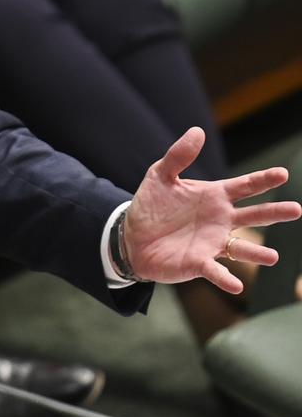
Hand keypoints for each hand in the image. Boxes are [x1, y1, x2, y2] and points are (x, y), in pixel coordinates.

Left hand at [124, 127, 301, 293]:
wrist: (132, 236)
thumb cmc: (151, 205)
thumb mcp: (160, 175)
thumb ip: (179, 155)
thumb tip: (197, 131)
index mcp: (214, 197)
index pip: (244, 186)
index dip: (263, 180)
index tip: (283, 174)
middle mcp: (221, 221)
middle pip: (253, 215)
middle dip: (274, 212)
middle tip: (297, 209)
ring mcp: (212, 243)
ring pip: (240, 248)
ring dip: (256, 253)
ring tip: (272, 257)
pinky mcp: (199, 263)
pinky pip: (215, 272)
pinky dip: (226, 279)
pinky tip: (236, 286)